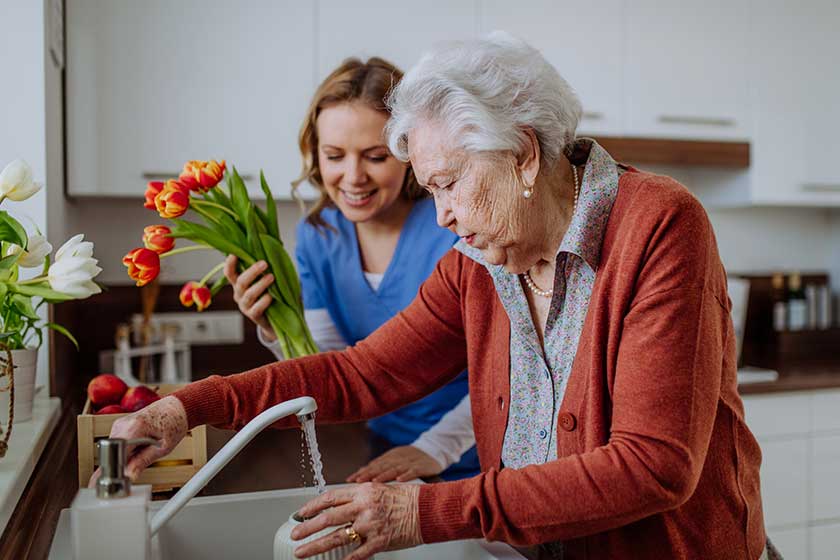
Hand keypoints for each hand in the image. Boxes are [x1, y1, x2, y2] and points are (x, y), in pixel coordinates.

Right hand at [87, 396, 188, 485]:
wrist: (176, 407)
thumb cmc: (174, 423)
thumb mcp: (163, 446)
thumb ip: (144, 461)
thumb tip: (129, 476)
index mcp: (135, 426)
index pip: (115, 452)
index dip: (114, 469)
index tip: (116, 482)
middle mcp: (123, 423)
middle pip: (111, 452)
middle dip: (118, 466)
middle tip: (131, 474)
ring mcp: (119, 424)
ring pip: (112, 450)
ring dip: (122, 458)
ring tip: (142, 453)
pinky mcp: (119, 426)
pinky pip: (116, 445)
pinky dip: (124, 451)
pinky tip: (138, 449)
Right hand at [224, 255, 275, 340]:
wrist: (274, 318)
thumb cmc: (269, 293)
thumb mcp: (263, 280)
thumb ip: (263, 269)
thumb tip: (270, 248)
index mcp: (239, 283)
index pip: (229, 273)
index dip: (229, 264)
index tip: (234, 254)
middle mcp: (239, 294)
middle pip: (241, 282)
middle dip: (252, 271)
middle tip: (265, 263)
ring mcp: (245, 306)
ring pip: (249, 294)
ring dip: (260, 284)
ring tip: (271, 277)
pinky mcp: (253, 316)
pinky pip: (256, 308)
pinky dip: (264, 301)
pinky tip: (270, 296)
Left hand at [291, 483, 421, 559]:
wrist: (428, 509)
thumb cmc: (407, 499)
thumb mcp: (379, 490)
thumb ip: (359, 497)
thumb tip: (341, 506)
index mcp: (363, 492)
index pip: (330, 497)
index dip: (312, 506)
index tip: (301, 513)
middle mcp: (364, 507)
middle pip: (328, 517)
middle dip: (307, 527)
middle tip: (294, 534)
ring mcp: (371, 525)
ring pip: (336, 537)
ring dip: (316, 545)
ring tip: (302, 551)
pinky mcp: (379, 541)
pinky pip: (357, 554)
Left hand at [346, 446, 443, 482]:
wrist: (435, 449)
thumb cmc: (412, 459)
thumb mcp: (395, 460)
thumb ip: (380, 467)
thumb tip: (360, 474)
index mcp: (390, 457)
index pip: (374, 465)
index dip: (362, 472)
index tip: (350, 480)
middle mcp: (398, 458)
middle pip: (381, 466)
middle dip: (368, 474)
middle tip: (357, 482)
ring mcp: (410, 461)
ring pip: (395, 468)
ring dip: (384, 475)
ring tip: (374, 482)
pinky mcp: (423, 465)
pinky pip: (414, 470)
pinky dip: (406, 475)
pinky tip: (399, 480)